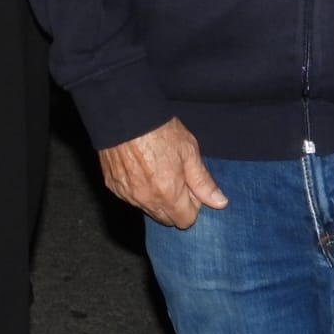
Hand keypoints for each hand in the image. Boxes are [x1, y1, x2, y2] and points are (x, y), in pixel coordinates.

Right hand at [96, 117, 227, 229]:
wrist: (125, 113)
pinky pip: (131, 198)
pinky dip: (138, 190)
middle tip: (175, 178)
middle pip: (167, 219)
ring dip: (156, 199)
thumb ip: (203, 181)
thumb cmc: (159, 129)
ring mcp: (127, 194)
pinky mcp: (113, 185)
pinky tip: (139, 169)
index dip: (192, 204)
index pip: (186, 220)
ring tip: (156, 170)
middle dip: (175, 205)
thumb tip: (220, 202)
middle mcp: (146, 199)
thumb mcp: (189, 151)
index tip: (189, 186)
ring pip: (148, 209)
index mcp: (168, 193)